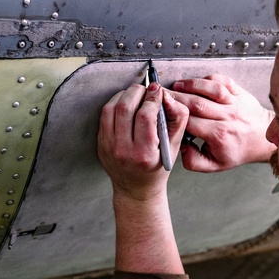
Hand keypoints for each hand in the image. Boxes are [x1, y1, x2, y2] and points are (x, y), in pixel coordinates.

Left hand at [98, 83, 188, 202]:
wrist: (136, 188)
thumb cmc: (157, 168)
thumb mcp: (173, 147)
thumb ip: (177, 120)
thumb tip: (167, 96)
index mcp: (143, 154)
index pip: (145, 116)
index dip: (152, 98)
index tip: (157, 90)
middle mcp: (123, 151)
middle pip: (125, 108)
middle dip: (137, 92)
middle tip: (146, 89)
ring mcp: (108, 147)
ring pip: (111, 108)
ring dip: (125, 95)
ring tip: (136, 94)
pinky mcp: (101, 143)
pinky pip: (104, 115)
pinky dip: (115, 103)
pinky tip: (125, 103)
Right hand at [169, 74, 276, 171]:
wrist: (261, 140)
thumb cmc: (237, 151)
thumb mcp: (214, 165)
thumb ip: (193, 161)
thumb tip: (180, 147)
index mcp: (219, 135)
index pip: (190, 122)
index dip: (174, 115)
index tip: (162, 110)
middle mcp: (227, 117)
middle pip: (197, 103)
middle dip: (176, 97)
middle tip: (163, 94)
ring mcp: (234, 103)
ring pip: (210, 89)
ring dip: (191, 84)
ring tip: (177, 85)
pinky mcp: (239, 92)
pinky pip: (222, 80)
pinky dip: (208, 79)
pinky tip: (198, 82)